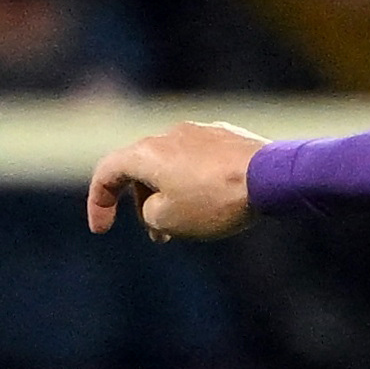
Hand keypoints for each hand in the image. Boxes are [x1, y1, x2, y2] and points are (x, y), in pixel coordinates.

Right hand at [86, 120, 267, 240]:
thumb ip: (149, 214)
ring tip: (189, 222)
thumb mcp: (168, 219)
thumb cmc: (215, 199)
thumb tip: (158, 205)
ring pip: (173, 164)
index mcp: (145, 153)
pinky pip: (201, 160)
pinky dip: (197, 181)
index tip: (101, 229)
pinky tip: (216, 201)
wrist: (271, 176)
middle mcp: (168, 135)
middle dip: (144, 204)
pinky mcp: (227, 136)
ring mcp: (199, 132)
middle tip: (158, 236)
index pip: (107, 172)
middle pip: (141, 169)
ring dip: (172, 194)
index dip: (98, 202)